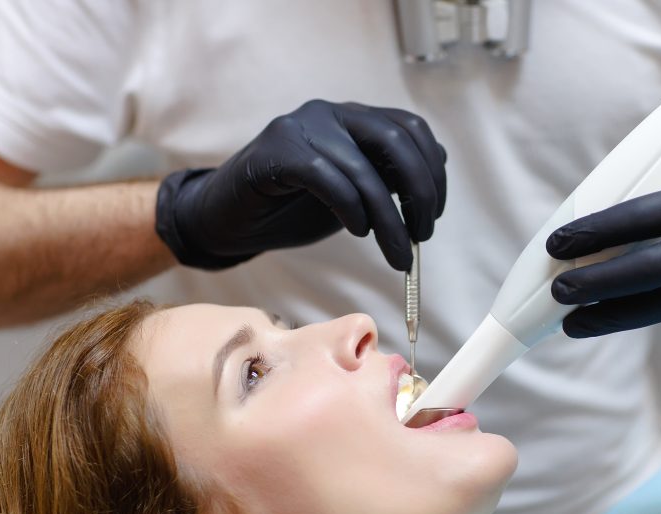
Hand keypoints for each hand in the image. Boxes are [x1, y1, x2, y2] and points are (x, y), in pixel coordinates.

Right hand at [155, 100, 446, 270]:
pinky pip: (327, 177)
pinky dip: (352, 209)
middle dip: (420, 192)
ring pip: (364, 168)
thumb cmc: (291, 209)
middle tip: (422, 237)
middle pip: (396, 140)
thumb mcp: (353, 194)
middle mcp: (332, 112)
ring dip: (389, 218)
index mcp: (355, 118)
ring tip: (397, 253)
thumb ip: (386, 183)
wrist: (228, 220)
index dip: (432, 172)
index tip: (432, 215)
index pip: (411, 128)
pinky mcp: (277, 151)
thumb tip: (429, 193)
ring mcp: (302, 126)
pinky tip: (358, 231)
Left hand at [547, 145, 660, 337]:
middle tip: (560, 294)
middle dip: (597, 287)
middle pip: (649, 273)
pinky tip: (622, 314)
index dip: (595, 234)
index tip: (558, 245)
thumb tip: (610, 240)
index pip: (643, 216)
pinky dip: (654, 310)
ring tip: (576, 321)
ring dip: (616, 315)